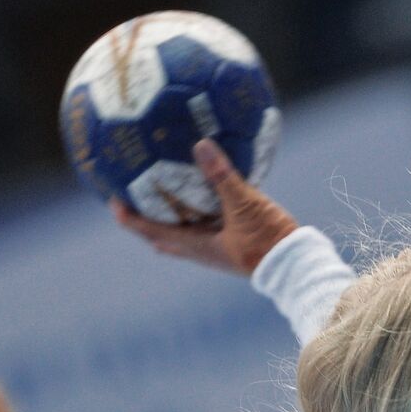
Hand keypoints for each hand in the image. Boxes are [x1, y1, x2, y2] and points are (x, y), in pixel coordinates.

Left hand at [111, 138, 297, 274]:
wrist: (297, 267)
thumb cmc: (268, 241)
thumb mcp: (244, 204)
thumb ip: (222, 176)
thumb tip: (201, 144)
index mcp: (196, 245)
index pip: (151, 231)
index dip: (130, 218)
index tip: (113, 201)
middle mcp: (203, 252)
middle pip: (164, 239)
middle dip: (148, 223)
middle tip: (135, 202)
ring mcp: (220, 253)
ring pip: (186, 238)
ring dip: (173, 222)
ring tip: (167, 202)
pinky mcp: (236, 248)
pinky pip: (209, 231)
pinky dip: (201, 217)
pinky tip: (211, 203)